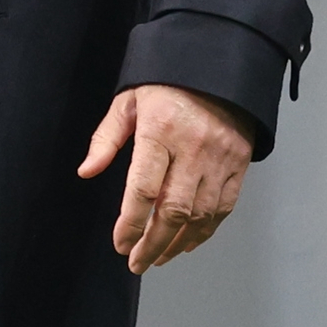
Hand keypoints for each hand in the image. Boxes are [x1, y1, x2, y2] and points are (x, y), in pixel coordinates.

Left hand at [78, 83, 258, 275]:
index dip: (130, 223)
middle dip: (153, 243)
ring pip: (200, 215)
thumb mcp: (128, 100)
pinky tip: (187, 242)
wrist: (219, 64)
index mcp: (160, 130)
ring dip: (177, 243)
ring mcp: (220, 158)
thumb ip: (107, 137)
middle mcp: (193, 148)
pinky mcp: (239, 163)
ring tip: (158, 257)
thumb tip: (87, 171)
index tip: (120, 244)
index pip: (143, 189)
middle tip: (137, 262)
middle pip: (173, 210)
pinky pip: (223, 207)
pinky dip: (205, 230)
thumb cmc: (167, 82)